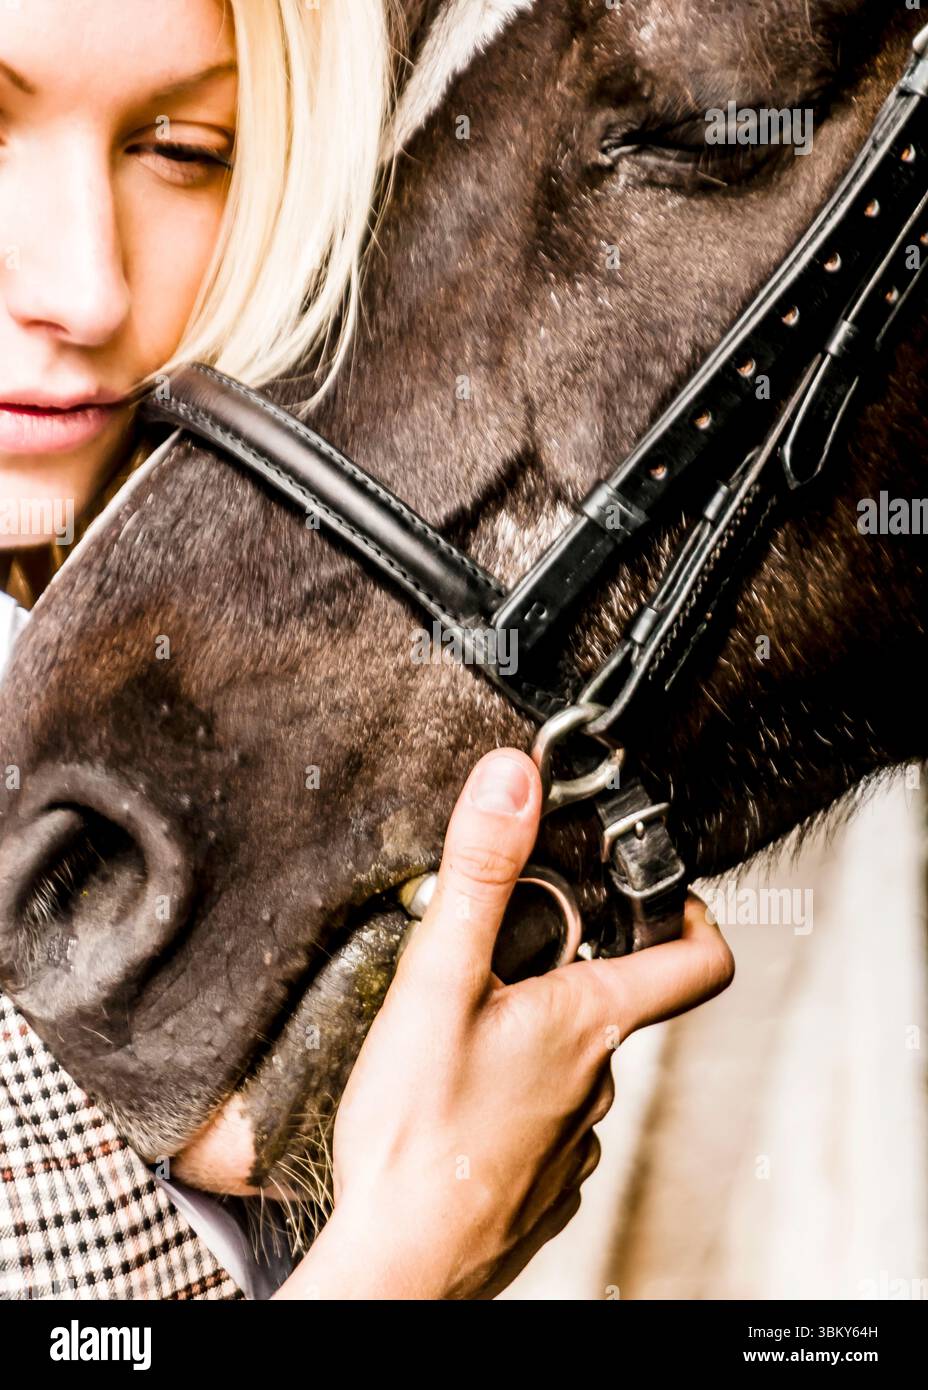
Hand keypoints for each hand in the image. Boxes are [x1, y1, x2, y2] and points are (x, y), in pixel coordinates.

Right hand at [274, 749, 732, 1299]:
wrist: (400, 1266)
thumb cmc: (417, 1133)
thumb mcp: (440, 977)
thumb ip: (480, 872)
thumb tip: (514, 778)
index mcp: (590, 1021)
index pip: (698, 960)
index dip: (695, 913)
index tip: (665, 891)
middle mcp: (597, 1082)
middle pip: (615, 1002)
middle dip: (568, 963)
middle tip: (501, 951)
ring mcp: (572, 1139)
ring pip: (572, 1063)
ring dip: (534, 1033)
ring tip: (462, 1029)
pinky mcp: (539, 1184)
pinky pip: (542, 1120)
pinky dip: (513, 1096)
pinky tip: (457, 1101)